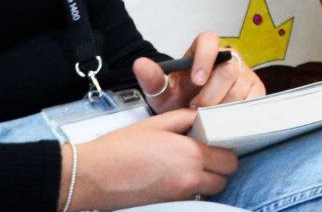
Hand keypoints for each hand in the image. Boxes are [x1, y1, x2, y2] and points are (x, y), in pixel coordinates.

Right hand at [73, 109, 237, 209]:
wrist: (91, 175)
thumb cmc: (120, 148)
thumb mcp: (156, 123)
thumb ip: (186, 118)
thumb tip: (203, 118)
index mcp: (191, 154)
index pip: (229, 159)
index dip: (226, 151)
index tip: (217, 144)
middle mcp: (189, 178)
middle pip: (224, 178)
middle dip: (220, 168)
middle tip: (207, 156)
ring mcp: (178, 195)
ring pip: (210, 191)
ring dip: (207, 181)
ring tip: (191, 167)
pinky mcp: (167, 205)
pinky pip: (191, 198)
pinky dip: (190, 190)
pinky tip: (175, 177)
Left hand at [135, 28, 263, 110]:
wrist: (192, 117)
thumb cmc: (178, 101)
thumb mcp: (162, 94)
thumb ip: (153, 80)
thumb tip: (140, 63)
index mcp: (204, 50)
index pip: (209, 40)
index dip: (205, 59)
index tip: (196, 81)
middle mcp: (229, 58)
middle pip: (228, 69)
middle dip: (212, 94)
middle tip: (196, 110)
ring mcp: (245, 73)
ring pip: (241, 87)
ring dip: (223, 107)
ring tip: (207, 119)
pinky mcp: (256, 90)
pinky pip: (253, 100)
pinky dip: (238, 113)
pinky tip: (223, 122)